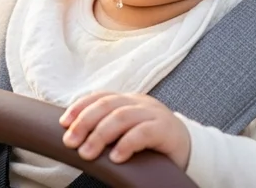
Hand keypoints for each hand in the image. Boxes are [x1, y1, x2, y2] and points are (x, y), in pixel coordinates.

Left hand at [60, 92, 191, 170]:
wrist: (192, 150)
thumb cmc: (153, 145)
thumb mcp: (128, 132)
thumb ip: (108, 129)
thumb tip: (76, 137)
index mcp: (129, 100)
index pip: (100, 97)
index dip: (80, 107)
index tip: (63, 123)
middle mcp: (140, 103)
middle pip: (107, 105)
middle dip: (85, 122)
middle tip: (70, 142)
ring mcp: (154, 114)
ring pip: (122, 117)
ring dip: (100, 135)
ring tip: (87, 153)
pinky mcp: (166, 130)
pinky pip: (143, 133)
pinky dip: (126, 144)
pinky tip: (115, 158)